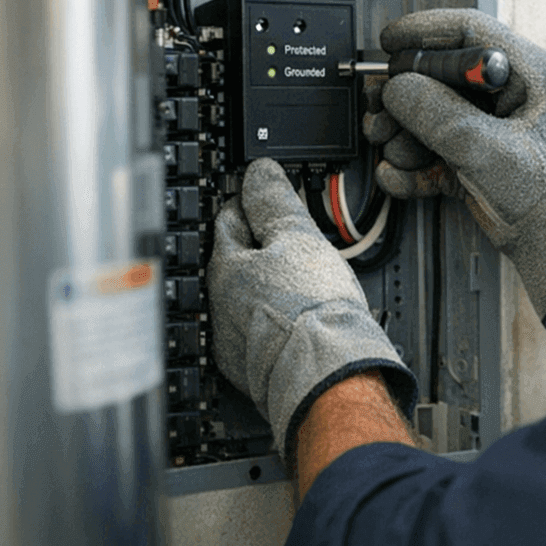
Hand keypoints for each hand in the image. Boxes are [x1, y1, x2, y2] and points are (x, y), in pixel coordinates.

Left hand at [207, 158, 416, 457]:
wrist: (328, 372)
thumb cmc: (312, 310)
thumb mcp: (299, 237)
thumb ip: (276, 202)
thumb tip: (260, 172)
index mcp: (225, 267)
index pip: (228, 219)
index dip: (249, 201)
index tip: (264, 196)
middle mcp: (217, 304)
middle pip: (234, 260)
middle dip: (257, 246)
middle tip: (287, 236)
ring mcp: (231, 340)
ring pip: (244, 298)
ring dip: (264, 285)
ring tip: (297, 278)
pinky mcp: (251, 368)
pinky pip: (257, 331)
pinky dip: (272, 319)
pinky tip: (296, 317)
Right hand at [369, 9, 545, 329]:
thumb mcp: (489, 147)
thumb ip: (438, 113)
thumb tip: (398, 88)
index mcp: (530, 75)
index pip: (471, 33)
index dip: (426, 33)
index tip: (390, 42)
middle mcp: (512, 98)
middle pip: (444, 78)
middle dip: (406, 96)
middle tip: (380, 109)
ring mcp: (495, 132)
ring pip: (435, 118)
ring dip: (405, 135)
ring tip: (392, 149)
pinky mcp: (482, 166)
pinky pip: (437, 155)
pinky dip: (415, 167)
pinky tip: (398, 177)